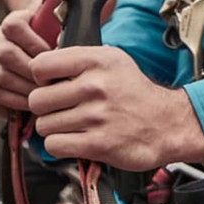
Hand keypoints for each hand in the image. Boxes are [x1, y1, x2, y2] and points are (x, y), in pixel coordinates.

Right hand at [0, 9, 51, 116]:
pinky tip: (25, 106)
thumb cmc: (51, 47)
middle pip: (5, 54)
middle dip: (30, 73)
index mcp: (12, 21)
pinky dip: (9, 102)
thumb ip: (57, 37)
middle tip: (48, 85)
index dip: (33, 43)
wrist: (34, 58)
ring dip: (21, 90)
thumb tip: (60, 47)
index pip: (14, 26)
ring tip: (40, 98)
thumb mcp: (57, 37)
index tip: (53, 57)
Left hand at [29, 45, 203, 170]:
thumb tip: (42, 64)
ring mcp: (96, 116)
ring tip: (73, 123)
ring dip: (54, 127)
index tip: (51, 83)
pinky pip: (54, 145)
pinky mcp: (97, 144)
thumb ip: (79, 58)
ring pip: (43, 125)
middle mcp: (95, 86)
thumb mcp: (113, 59)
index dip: (41, 77)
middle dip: (45, 106)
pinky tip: (76, 138)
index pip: (41, 65)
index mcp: (97, 61)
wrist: (166, 122)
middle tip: (61, 108)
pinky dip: (60, 145)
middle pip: (37, 99)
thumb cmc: (134, 91)